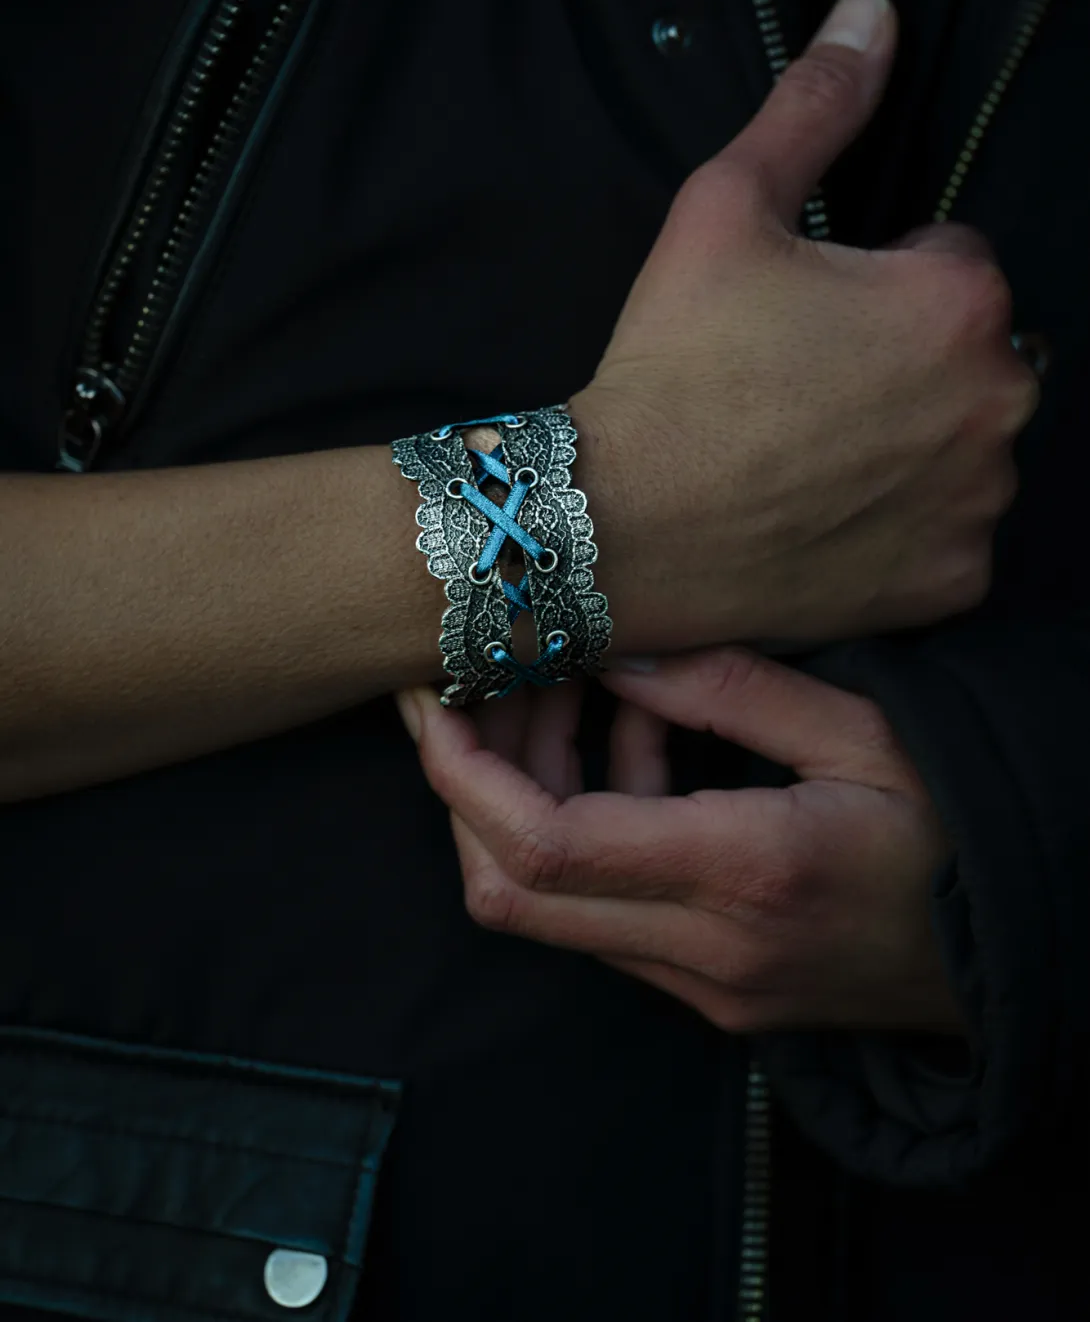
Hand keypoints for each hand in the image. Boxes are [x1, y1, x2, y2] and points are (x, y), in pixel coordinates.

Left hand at [397, 650, 965, 1035]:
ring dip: (534, 795)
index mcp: (744, 874)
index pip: (542, 844)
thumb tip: (610, 650)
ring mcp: (703, 986)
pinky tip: (641, 743)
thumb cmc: (959, 829)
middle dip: (473, 782)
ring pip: (550, 905)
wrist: (1021, 954)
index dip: (463, 773)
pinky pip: (606, 913)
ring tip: (587, 689)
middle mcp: (706, 951)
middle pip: (512, 889)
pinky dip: (589, 828)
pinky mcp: (711, 991)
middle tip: (496, 682)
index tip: (437, 698)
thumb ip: (726, 688)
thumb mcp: (863, 730)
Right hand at [570, 0, 1038, 652]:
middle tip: (796, 386)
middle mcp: (996, 400)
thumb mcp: (725, 206)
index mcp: (958, 299)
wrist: (622, 524)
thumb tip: (873, 10)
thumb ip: (815, 103)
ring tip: (805, 454)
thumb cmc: (673, 365)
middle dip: (901, 359)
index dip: (870, 281)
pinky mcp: (950, 579)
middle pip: (966, 356)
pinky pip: (946, 536)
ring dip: (908, 442)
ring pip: (960, 444)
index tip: (801, 317)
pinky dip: (901, 527)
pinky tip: (825, 518)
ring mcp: (978, 500)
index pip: (951, 261)